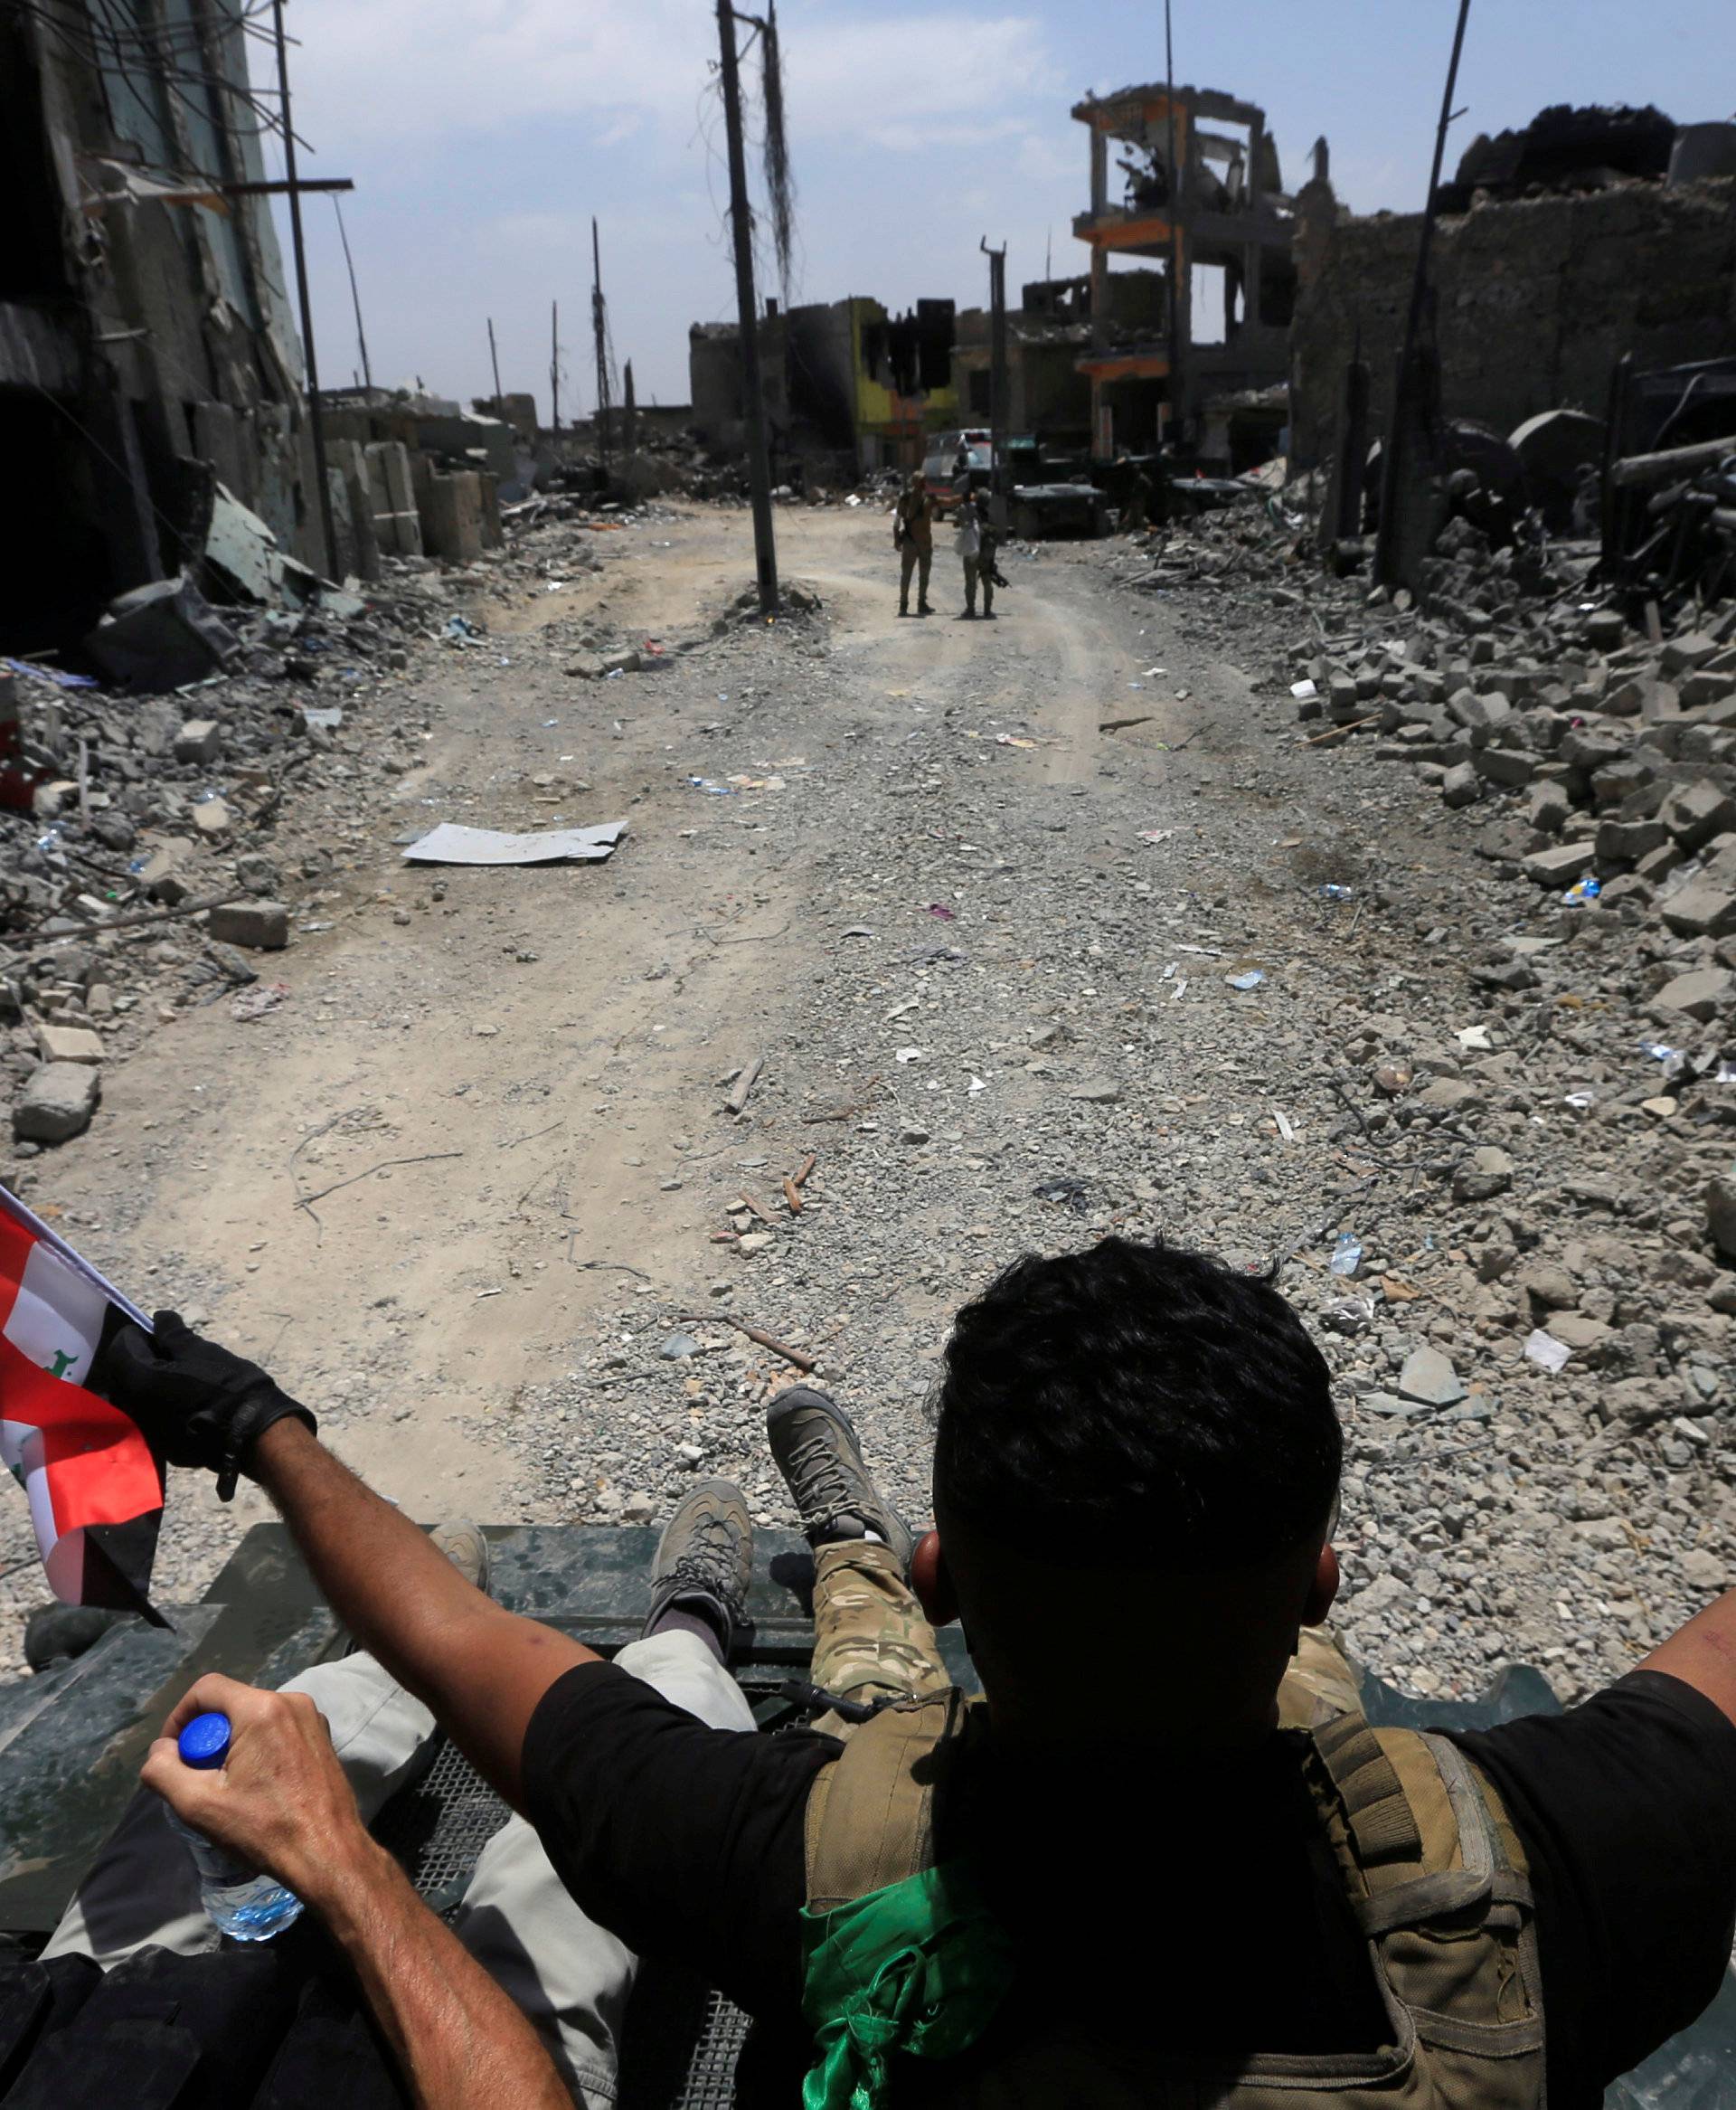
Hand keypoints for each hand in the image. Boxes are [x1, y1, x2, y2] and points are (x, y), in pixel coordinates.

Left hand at [98, 1312, 315, 1497]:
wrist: (255, 1435)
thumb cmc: (230, 1386)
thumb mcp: (202, 1352)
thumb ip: (173, 1334)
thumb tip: (159, 1318)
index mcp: (141, 1381)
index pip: (120, 1349)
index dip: (135, 1335)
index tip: (155, 1331)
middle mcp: (135, 1410)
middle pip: (123, 1377)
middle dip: (140, 1359)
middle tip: (167, 1351)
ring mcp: (148, 1433)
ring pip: (137, 1401)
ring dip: (149, 1384)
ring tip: (177, 1377)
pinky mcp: (163, 1448)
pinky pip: (152, 1420)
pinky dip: (161, 1407)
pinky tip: (185, 1403)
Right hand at [143, 1671, 375, 1907]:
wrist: (326, 1853)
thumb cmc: (263, 1828)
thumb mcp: (199, 1804)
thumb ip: (165, 1770)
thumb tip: (161, 1749)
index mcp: (262, 1709)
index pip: (206, 1688)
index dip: (180, 1717)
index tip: (173, 1752)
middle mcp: (292, 1701)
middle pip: (231, 1704)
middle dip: (207, 1737)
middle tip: (199, 1777)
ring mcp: (312, 1718)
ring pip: (254, 1718)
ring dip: (232, 1745)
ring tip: (228, 1787)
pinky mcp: (322, 1737)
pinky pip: (277, 1729)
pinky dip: (258, 1749)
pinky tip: (258, 1787)